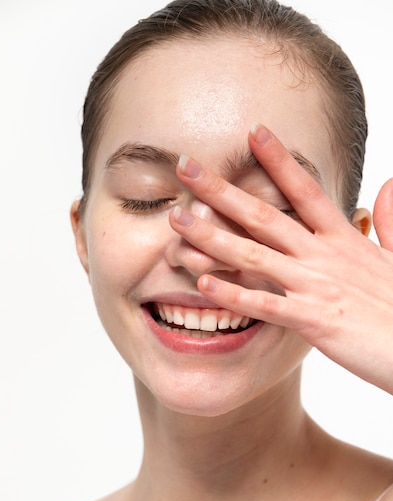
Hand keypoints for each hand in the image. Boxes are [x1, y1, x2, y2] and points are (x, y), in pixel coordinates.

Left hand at [169, 124, 392, 393]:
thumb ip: (390, 220)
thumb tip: (387, 185)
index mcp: (343, 240)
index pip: (306, 191)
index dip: (279, 160)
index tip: (253, 133)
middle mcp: (324, 256)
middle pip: (265, 215)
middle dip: (221, 190)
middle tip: (185, 165)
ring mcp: (316, 286)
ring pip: (254, 255)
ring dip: (211, 236)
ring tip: (176, 220)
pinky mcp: (314, 321)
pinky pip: (266, 305)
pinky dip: (234, 295)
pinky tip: (202, 283)